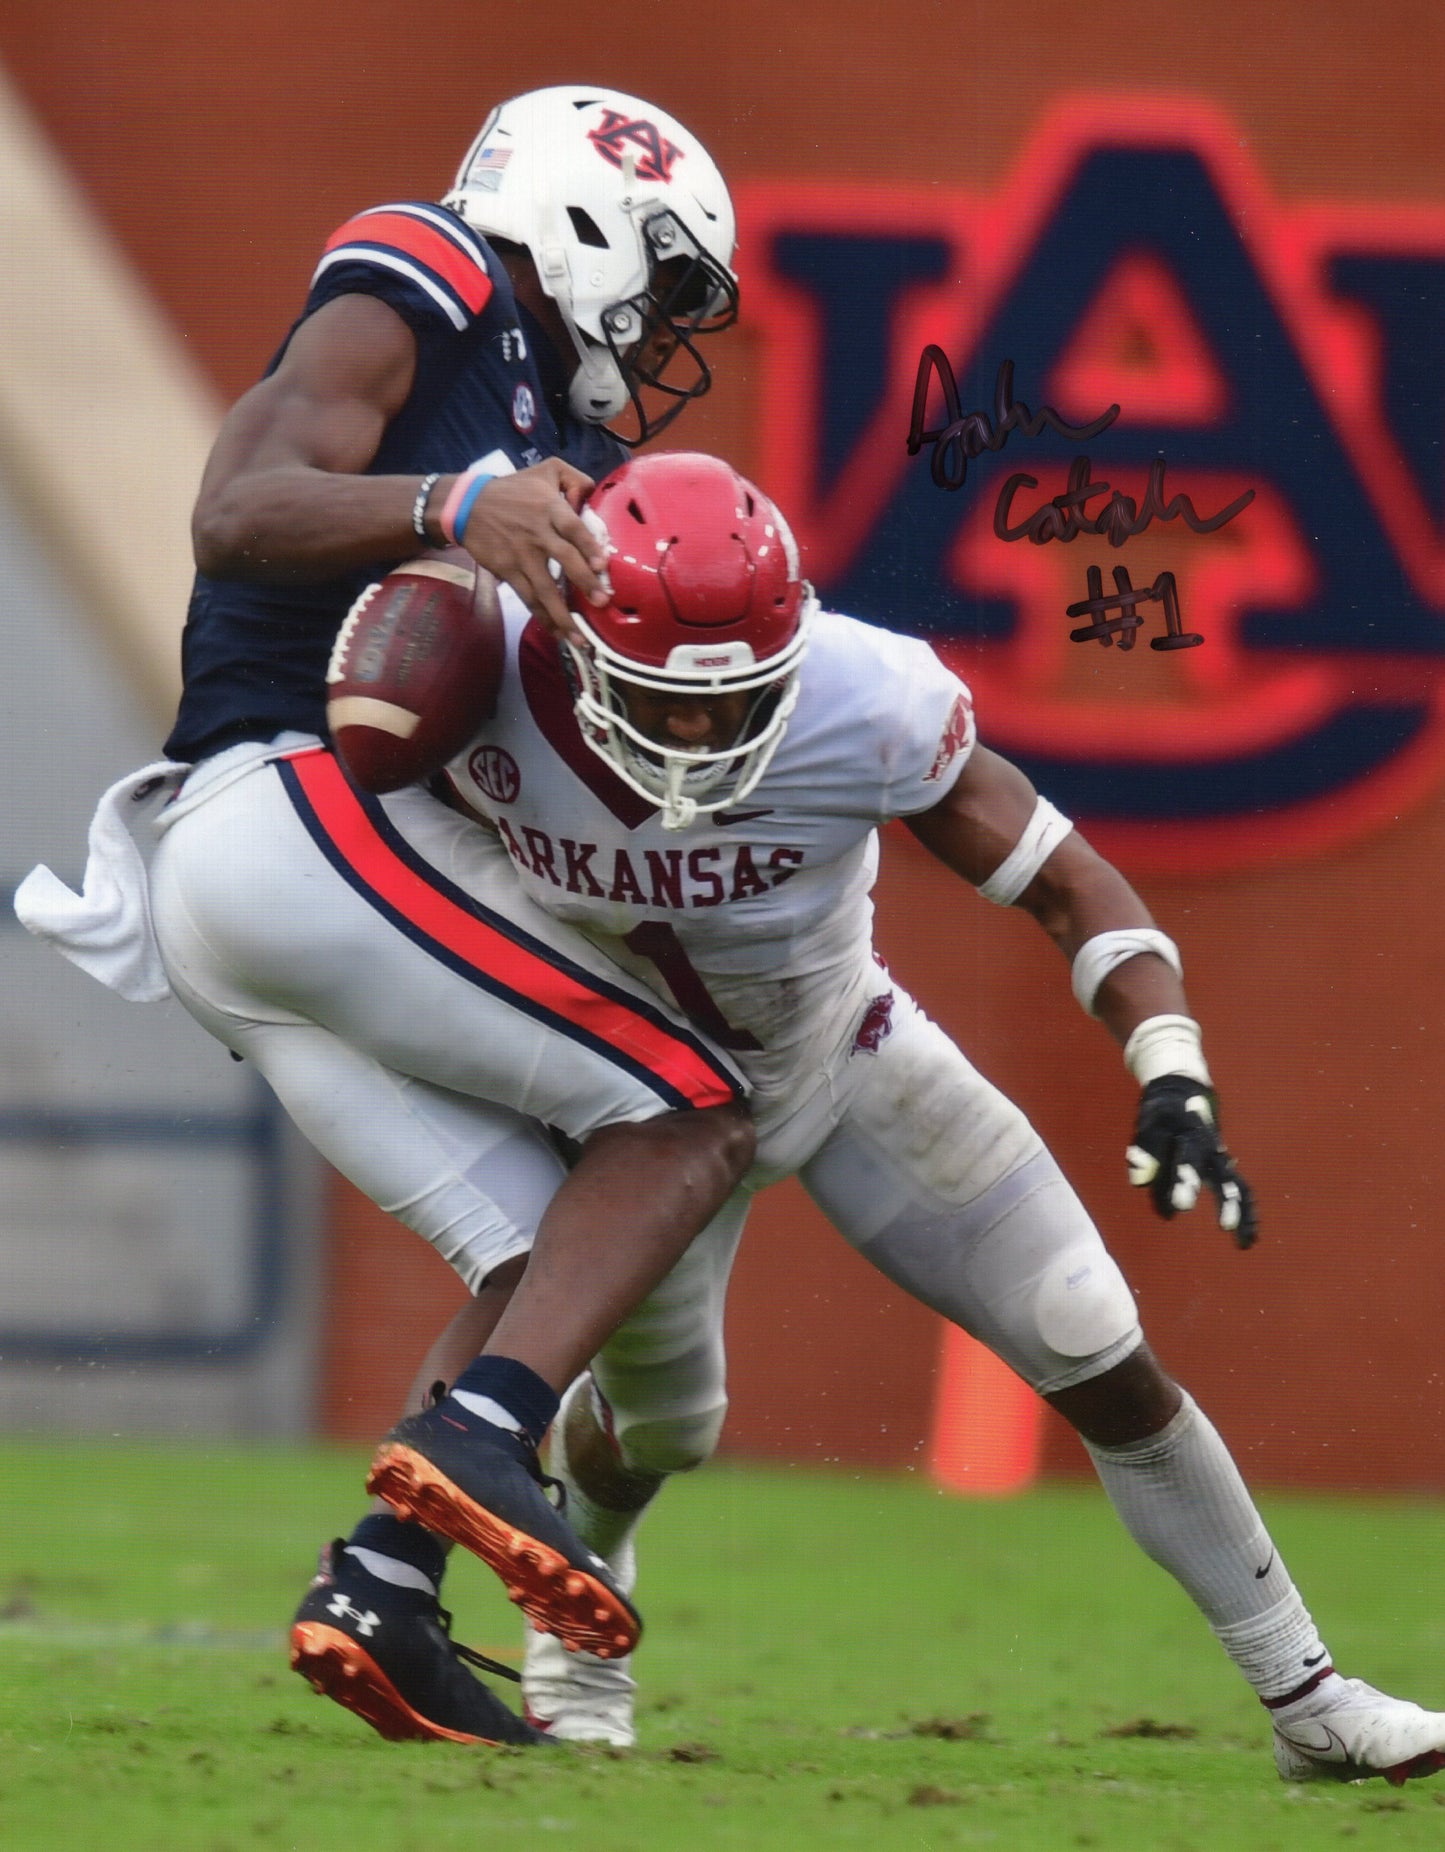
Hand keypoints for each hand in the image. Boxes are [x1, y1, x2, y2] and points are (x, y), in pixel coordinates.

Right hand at [459, 459, 608, 641]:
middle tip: (602, 602)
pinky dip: (543, 617)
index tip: (601, 564)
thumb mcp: (546, 469)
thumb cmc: (513, 490)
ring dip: (563, 615)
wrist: (467, 506)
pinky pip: (528, 598)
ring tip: (581, 639)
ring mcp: (522, 556)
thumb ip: (575, 478)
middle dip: (584, 583)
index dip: (587, 545)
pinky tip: (558, 633)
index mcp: (550, 508)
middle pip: (564, 560)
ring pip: (545, 589)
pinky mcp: (508, 571)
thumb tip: (593, 496)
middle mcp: (537, 534)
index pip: (572, 527)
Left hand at [1126, 1075, 1257, 1248]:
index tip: (1180, 1206)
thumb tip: (1139, 1181)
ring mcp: (1220, 1158)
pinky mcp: (1224, 1167)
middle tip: (1225, 1226)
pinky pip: (1240, 1190)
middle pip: (1221, 1175)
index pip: (1188, 1158)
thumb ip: (1144, 1151)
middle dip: (1225, 1203)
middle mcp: (1211, 1148)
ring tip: (1244, 1241)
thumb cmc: (1162, 1112)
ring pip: (1238, 1186)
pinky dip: (1245, 1212)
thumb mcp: (1149, 1124)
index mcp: (1191, 1134)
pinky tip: (1245, 1237)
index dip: (1185, 1181)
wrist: (1184, 1091)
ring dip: (1242, 1212)